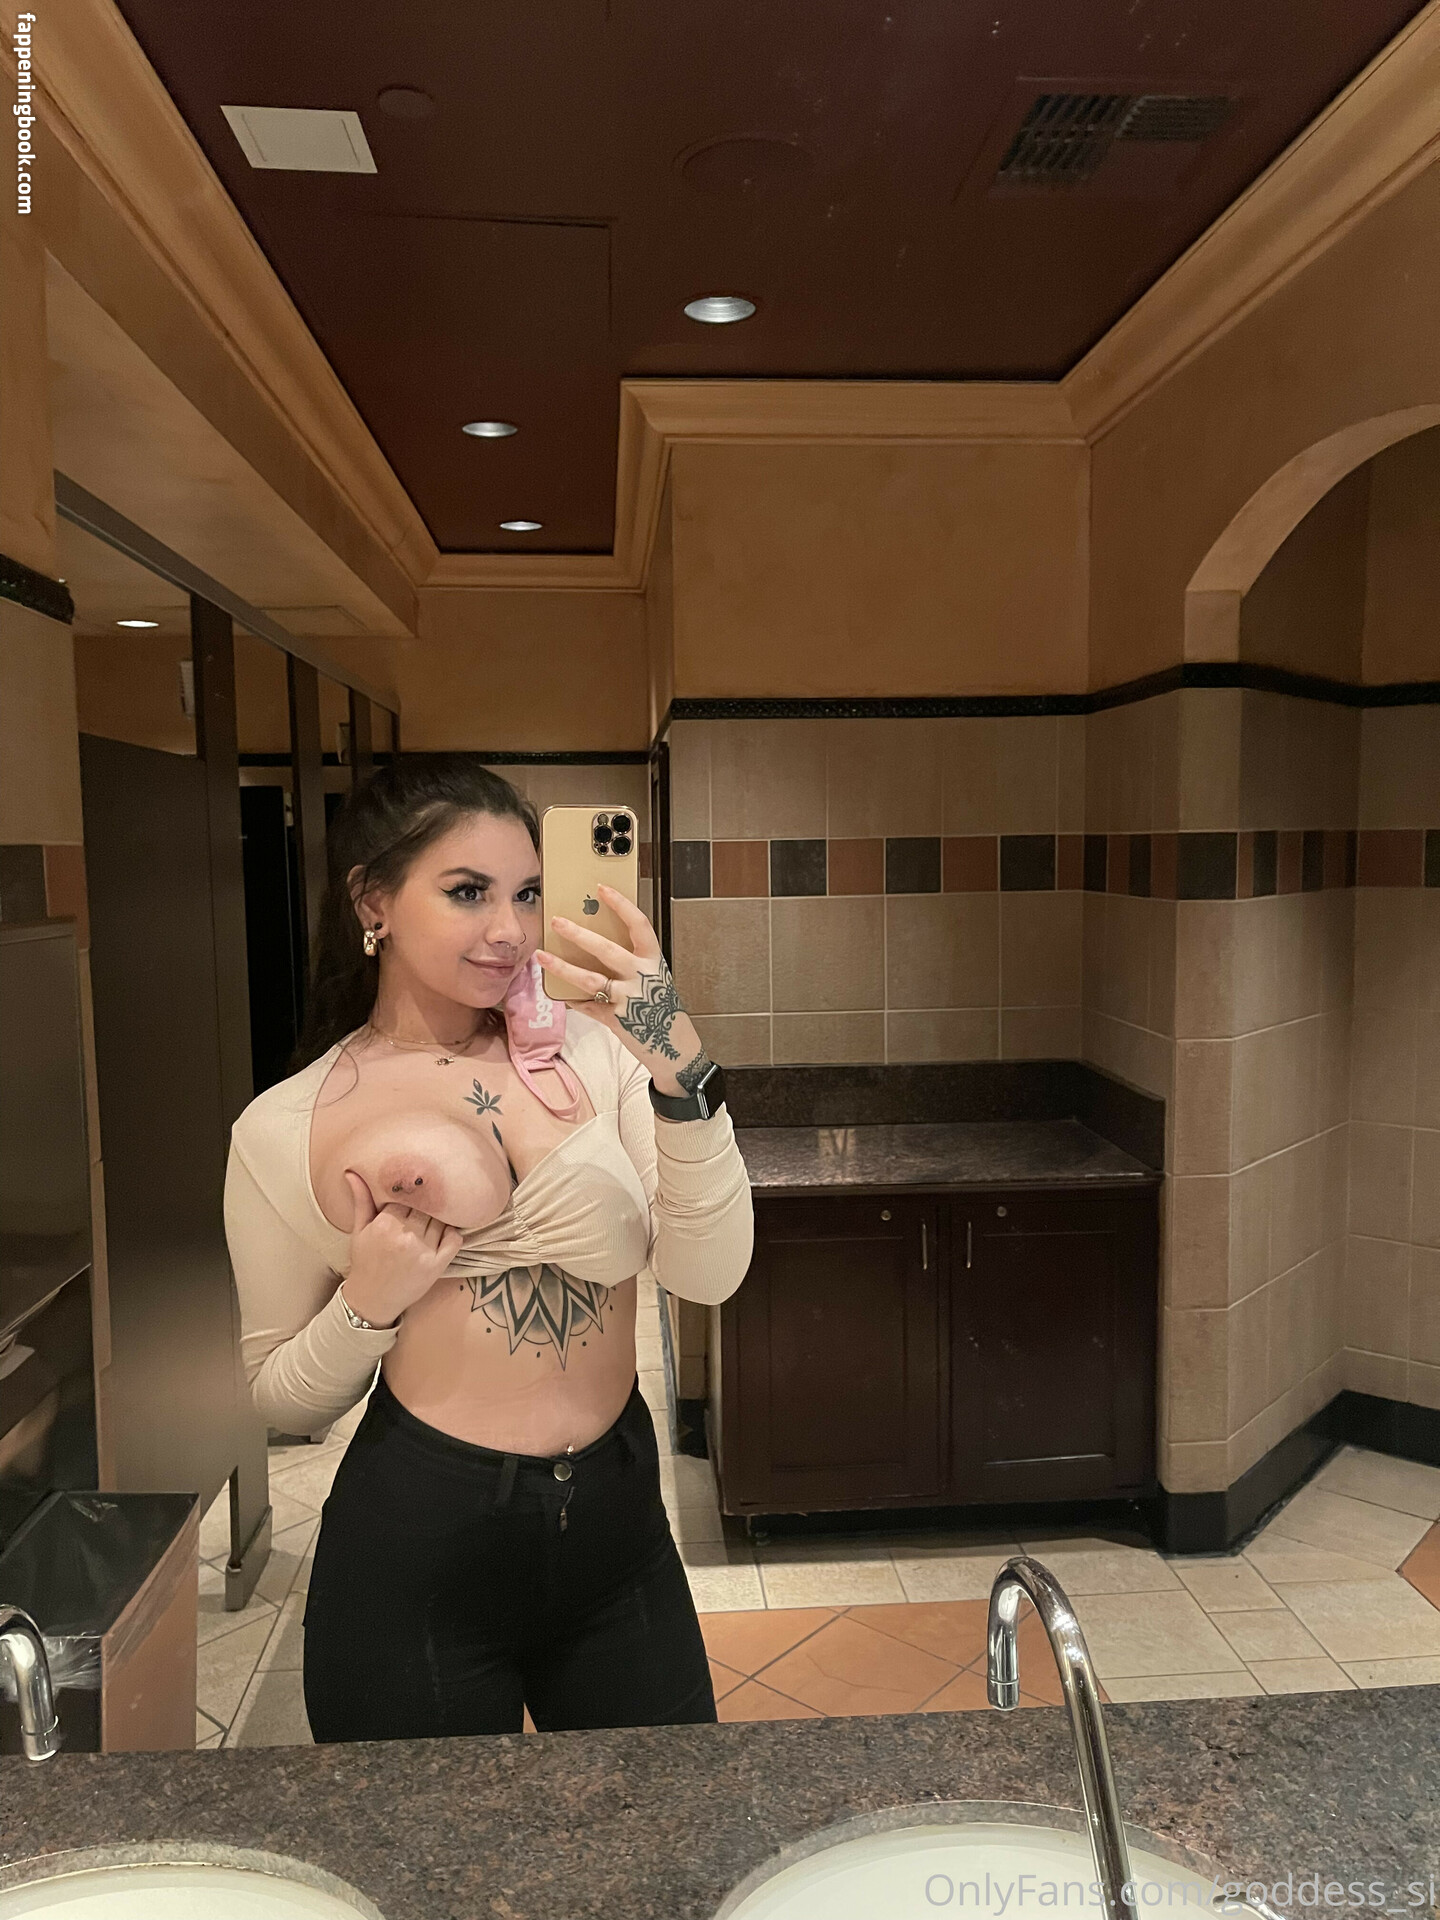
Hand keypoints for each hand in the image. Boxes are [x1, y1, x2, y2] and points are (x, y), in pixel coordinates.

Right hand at [339, 1170, 463, 1325]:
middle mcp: (405, 1236)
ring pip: (441, 1220)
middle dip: (426, 1206)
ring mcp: (422, 1252)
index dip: (410, 1197)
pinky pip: (455, 1239)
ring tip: (431, 1222)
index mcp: (385, 1225)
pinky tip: (445, 1234)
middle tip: (425, 1207)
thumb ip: (361, 1200)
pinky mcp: (436, 1266)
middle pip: (427, 1207)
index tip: (410, 1198)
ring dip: (439, 1219)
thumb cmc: (365, 1262)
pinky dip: (453, 1234)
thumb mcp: (359, 1230)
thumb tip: (352, 1172)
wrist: (372, 1300)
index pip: (407, 1197)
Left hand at [535, 885, 713, 1099]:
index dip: (621, 905)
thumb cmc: (661, 1006)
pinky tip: (558, 992)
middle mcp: (642, 977)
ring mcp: (628, 999)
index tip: (602, 888)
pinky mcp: (615, 1019)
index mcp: (653, 960)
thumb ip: (631, 962)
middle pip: (606, 950)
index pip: (638, 925)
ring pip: (589, 979)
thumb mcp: (653, 978)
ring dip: (562, 966)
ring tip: (542, 955)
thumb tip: (594, 943)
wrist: (673, 1045)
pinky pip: (586, 1005)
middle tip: (557, 921)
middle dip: (578, 934)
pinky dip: (571, 998)